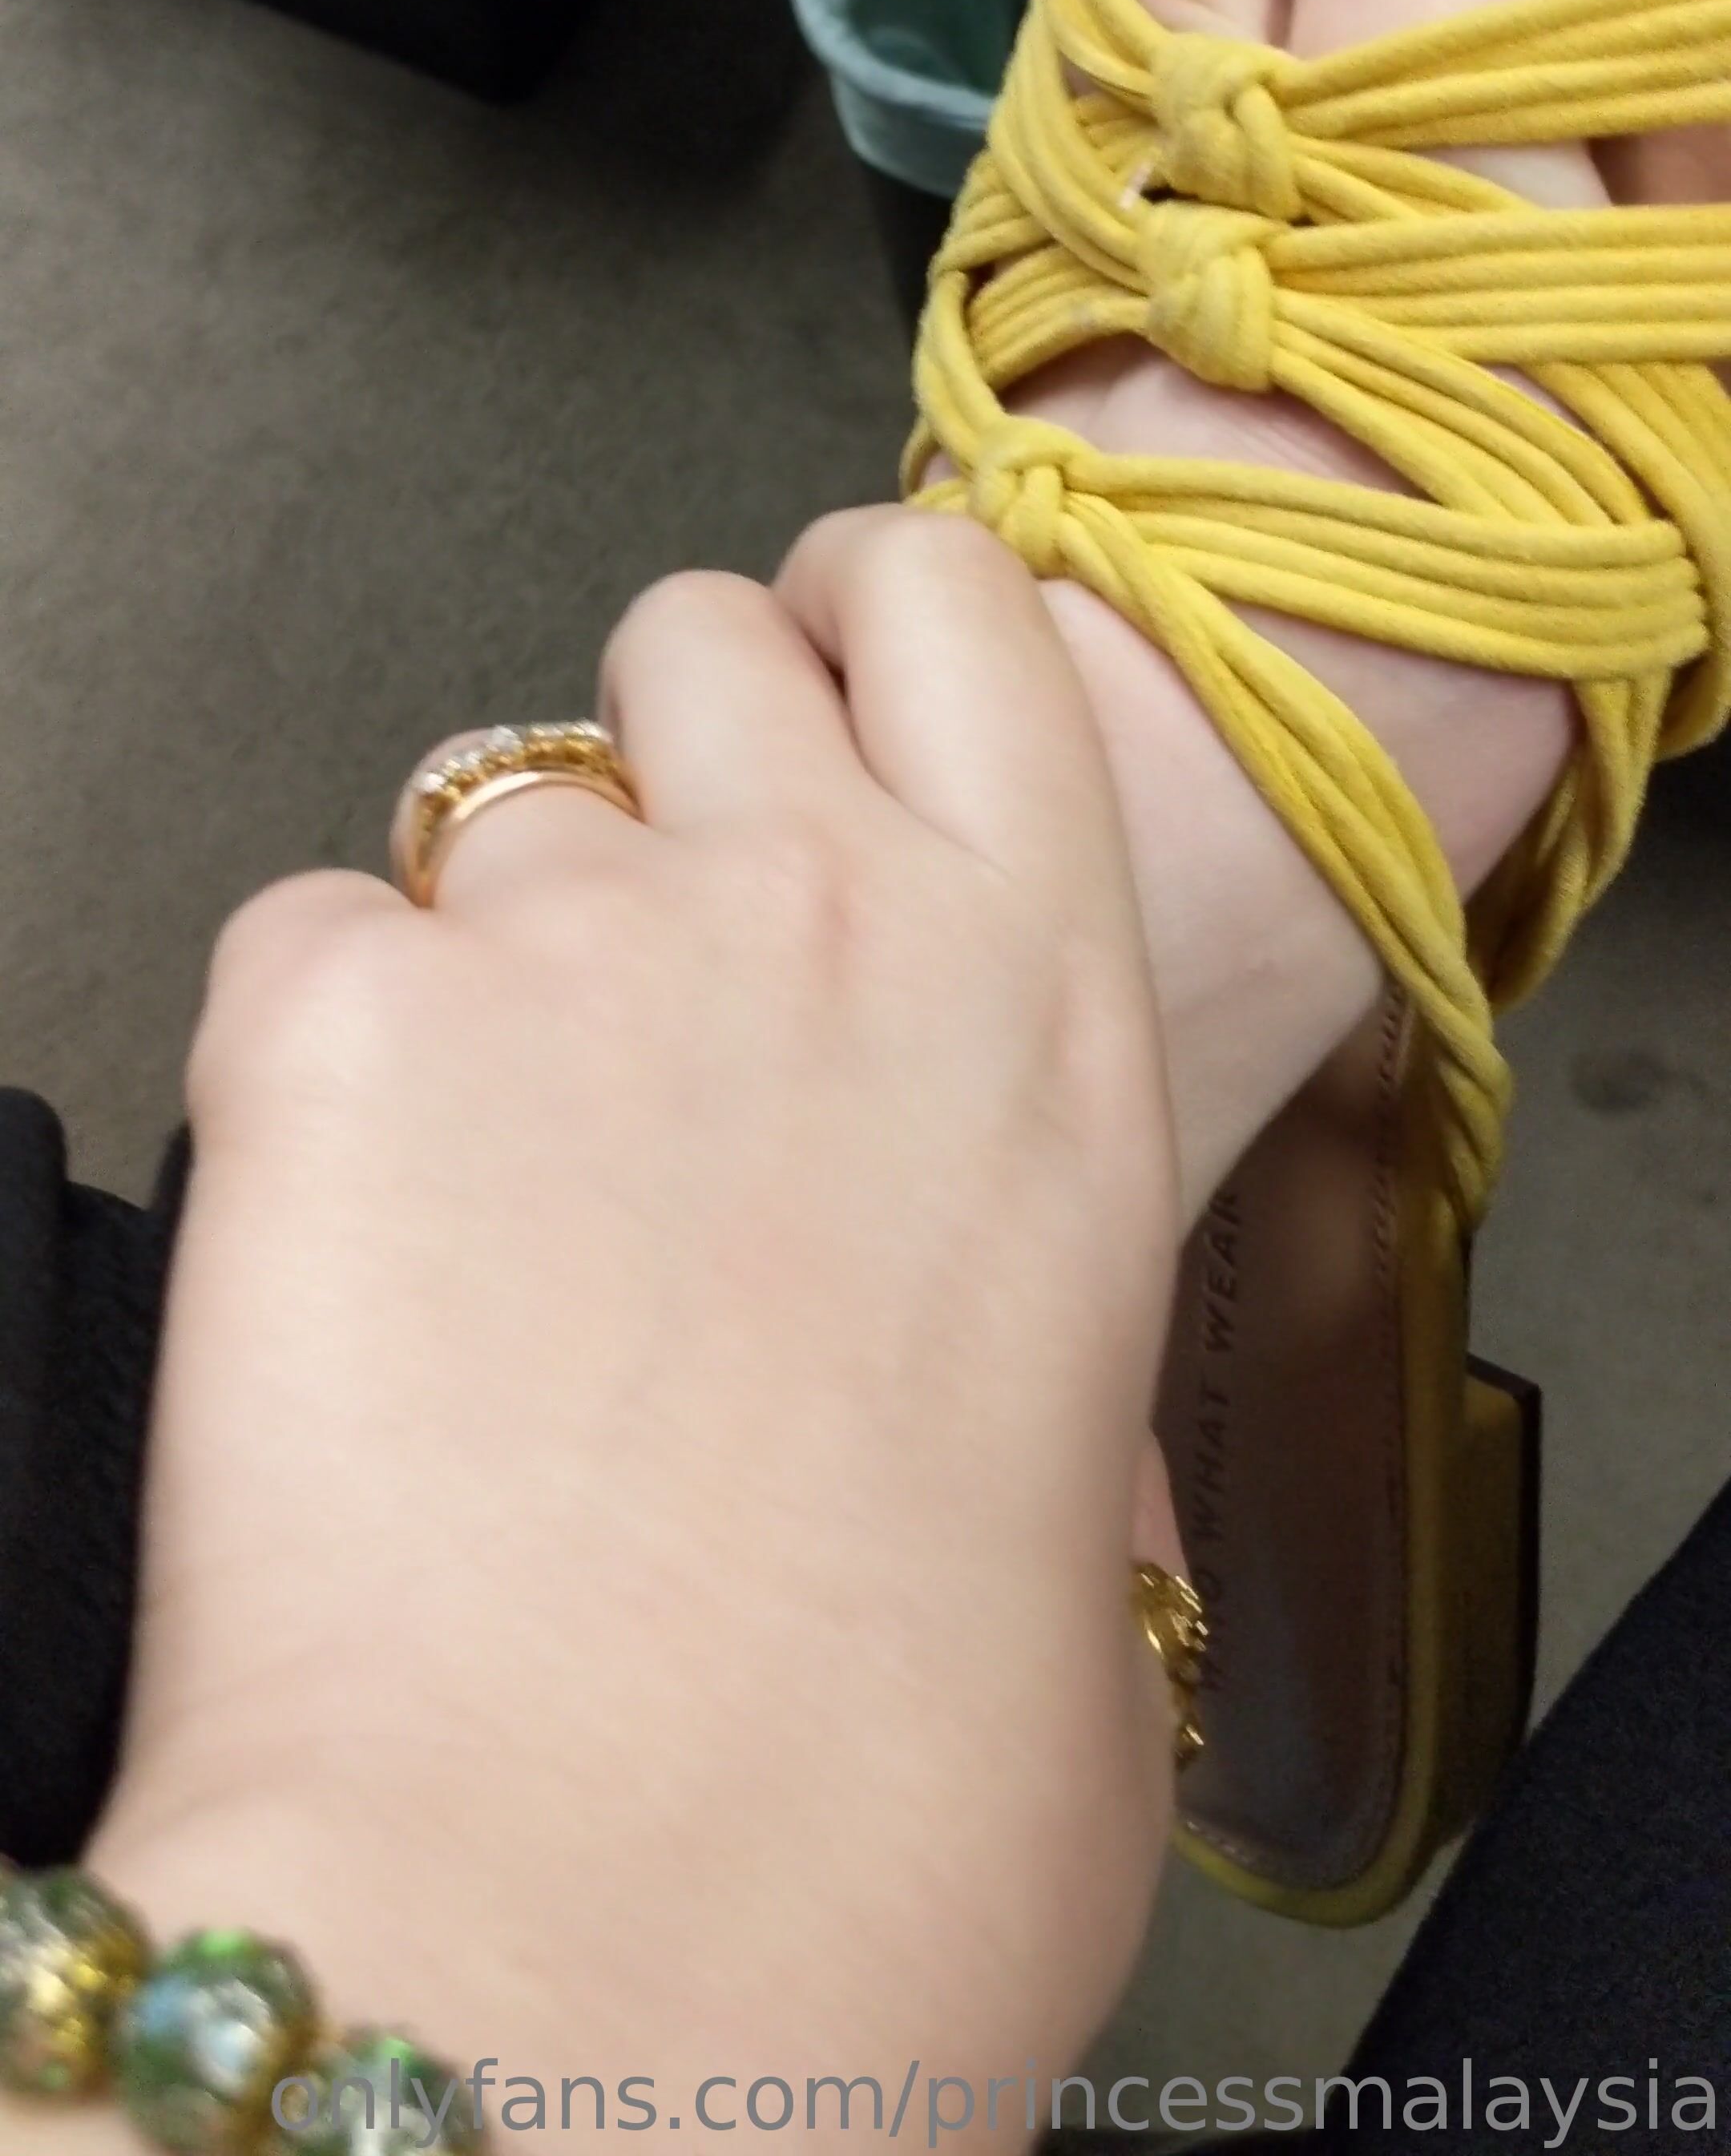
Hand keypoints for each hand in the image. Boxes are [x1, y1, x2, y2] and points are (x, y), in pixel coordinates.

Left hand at [89, 516, 1181, 2113]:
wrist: (588, 1934)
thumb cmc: (860, 1803)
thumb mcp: (1079, 1529)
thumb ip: (1030, 1354)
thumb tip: (986, 1378)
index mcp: (1044, 1015)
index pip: (962, 615)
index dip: (870, 605)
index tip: (823, 655)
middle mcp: (826, 920)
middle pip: (696, 642)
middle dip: (658, 748)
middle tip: (633, 936)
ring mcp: (576, 951)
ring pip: (483, 806)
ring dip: (485, 949)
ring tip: (484, 1199)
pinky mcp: (337, 1024)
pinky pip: (298, 943)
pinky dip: (310, 1063)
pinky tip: (354, 1265)